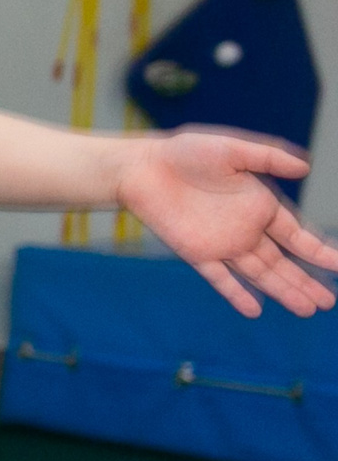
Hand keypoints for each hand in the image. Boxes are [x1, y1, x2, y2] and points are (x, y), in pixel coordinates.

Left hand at [118, 131, 337, 315]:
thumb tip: (306, 166)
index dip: (318, 251)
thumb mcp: (232, 150)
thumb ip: (268, 158)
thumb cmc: (185, 153)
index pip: (296, 236)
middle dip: (305, 281)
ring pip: (258, 274)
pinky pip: (220, 278)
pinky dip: (236, 294)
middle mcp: (245, 229)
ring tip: (307, 310)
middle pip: (282, 262)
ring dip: (282, 291)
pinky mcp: (196, 253)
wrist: (141, 167)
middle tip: (328, 303)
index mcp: (259, 205)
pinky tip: (255, 310)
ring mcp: (222, 244)